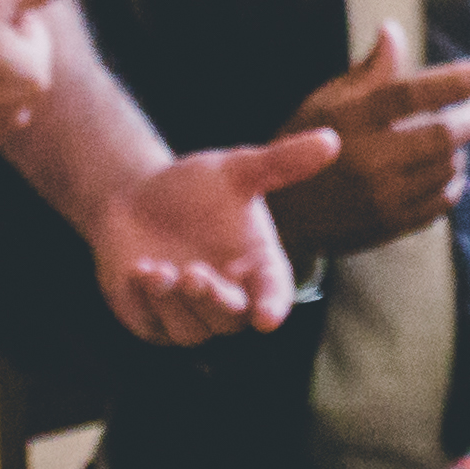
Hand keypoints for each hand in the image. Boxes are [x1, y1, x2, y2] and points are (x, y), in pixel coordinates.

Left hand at [89, 132, 343, 346]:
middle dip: (214, 300)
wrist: (138, 196)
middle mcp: (230, 298)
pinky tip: (139, 271)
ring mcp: (191, 316)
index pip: (274, 296)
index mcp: (259, 268)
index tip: (266, 318)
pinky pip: (154, 325)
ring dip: (174, 302)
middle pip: (231, 318)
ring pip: (191, 329)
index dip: (271, 307)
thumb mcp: (236, 170)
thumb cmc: (196, 187)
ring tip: (157, 268)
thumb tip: (331, 139)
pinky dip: (146, 301)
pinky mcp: (154, 321)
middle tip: (193, 274)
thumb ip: (282, 162)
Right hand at [264, 24, 469, 260]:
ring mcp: (380, 197)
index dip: (454, 82)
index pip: (412, 94)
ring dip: (459, 150)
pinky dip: (452, 182)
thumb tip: (393, 30)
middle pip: (440, 136)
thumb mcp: (326, 101)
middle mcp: (367, 160)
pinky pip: (440, 203)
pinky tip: (448, 170)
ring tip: (456, 138)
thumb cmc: (307, 144)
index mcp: (350, 120)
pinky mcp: (389, 226)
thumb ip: (368, 71)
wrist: (281, 215)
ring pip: (445, 168)